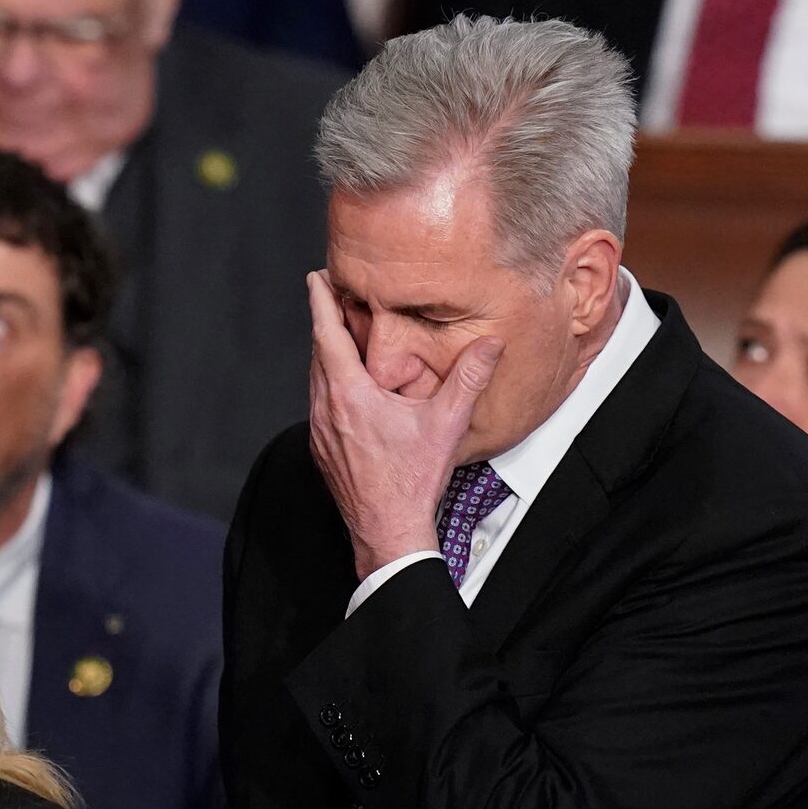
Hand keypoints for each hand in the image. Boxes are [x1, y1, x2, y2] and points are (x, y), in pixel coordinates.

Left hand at [306, 270, 501, 580]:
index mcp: (349, 395)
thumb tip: (490, 344)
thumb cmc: (412, 481)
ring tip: (342, 335)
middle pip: (319, 352)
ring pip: (316, 379)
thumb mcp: (446, 424)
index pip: (328, 334)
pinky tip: (347, 387)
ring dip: (327, 354)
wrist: (387, 531)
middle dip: (326, 321)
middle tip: (334, 295)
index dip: (322, 301)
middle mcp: (326, 410)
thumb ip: (468, 378)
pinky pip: (319, 404)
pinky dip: (329, 384)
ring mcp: (320, 432)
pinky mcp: (322, 449)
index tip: (317, 277)